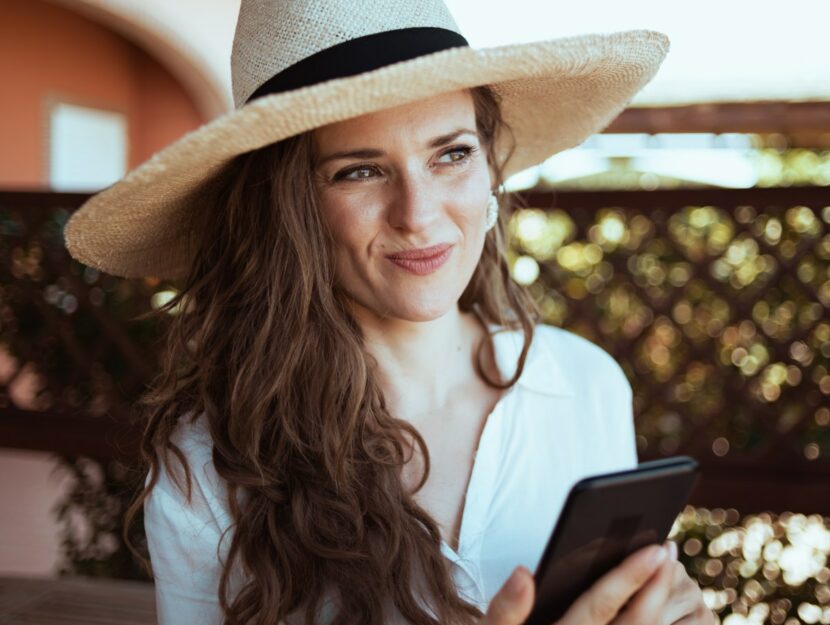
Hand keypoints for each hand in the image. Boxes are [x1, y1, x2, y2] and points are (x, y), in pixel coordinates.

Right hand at [480, 542, 713, 623]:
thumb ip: (505, 609)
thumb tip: (524, 574)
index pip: (599, 607)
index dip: (629, 577)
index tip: (653, 550)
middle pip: (635, 624)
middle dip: (657, 586)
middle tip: (667, 551)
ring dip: (661, 601)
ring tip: (668, 567)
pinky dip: (660, 621)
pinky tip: (659, 596)